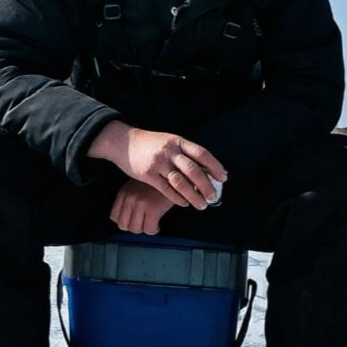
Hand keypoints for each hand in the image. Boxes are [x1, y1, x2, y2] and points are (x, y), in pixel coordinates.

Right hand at [88, 121, 226, 209]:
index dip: (214, 166)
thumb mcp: (170, 141)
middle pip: (193, 170)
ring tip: (201, 205)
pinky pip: (166, 189)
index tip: (223, 177)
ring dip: (193, 195)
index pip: (202, 154)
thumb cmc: (150, 144)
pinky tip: (184, 203)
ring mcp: (159, 163)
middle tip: (213, 196)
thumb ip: (186, 153)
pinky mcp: (148, 174)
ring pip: (181, 182)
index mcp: (178, 142)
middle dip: (206, 185)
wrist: (124, 142)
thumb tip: (207, 168)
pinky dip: (177, 198)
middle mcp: (170, 151)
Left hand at [109, 178, 175, 234]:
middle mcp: (130, 198)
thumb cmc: (158, 182)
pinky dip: (154, 230)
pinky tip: (158, 225)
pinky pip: (149, 229)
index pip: (114, 216)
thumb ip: (130, 199)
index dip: (124, 223)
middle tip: (143, 225)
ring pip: (136, 229)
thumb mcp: (138, 186)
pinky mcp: (153, 209)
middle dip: (134, 228)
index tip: (132, 223)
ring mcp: (141, 203)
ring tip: (151, 225)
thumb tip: (127, 218)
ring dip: (144, 230)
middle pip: (123, 225)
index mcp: (124, 193)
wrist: (175, 176)